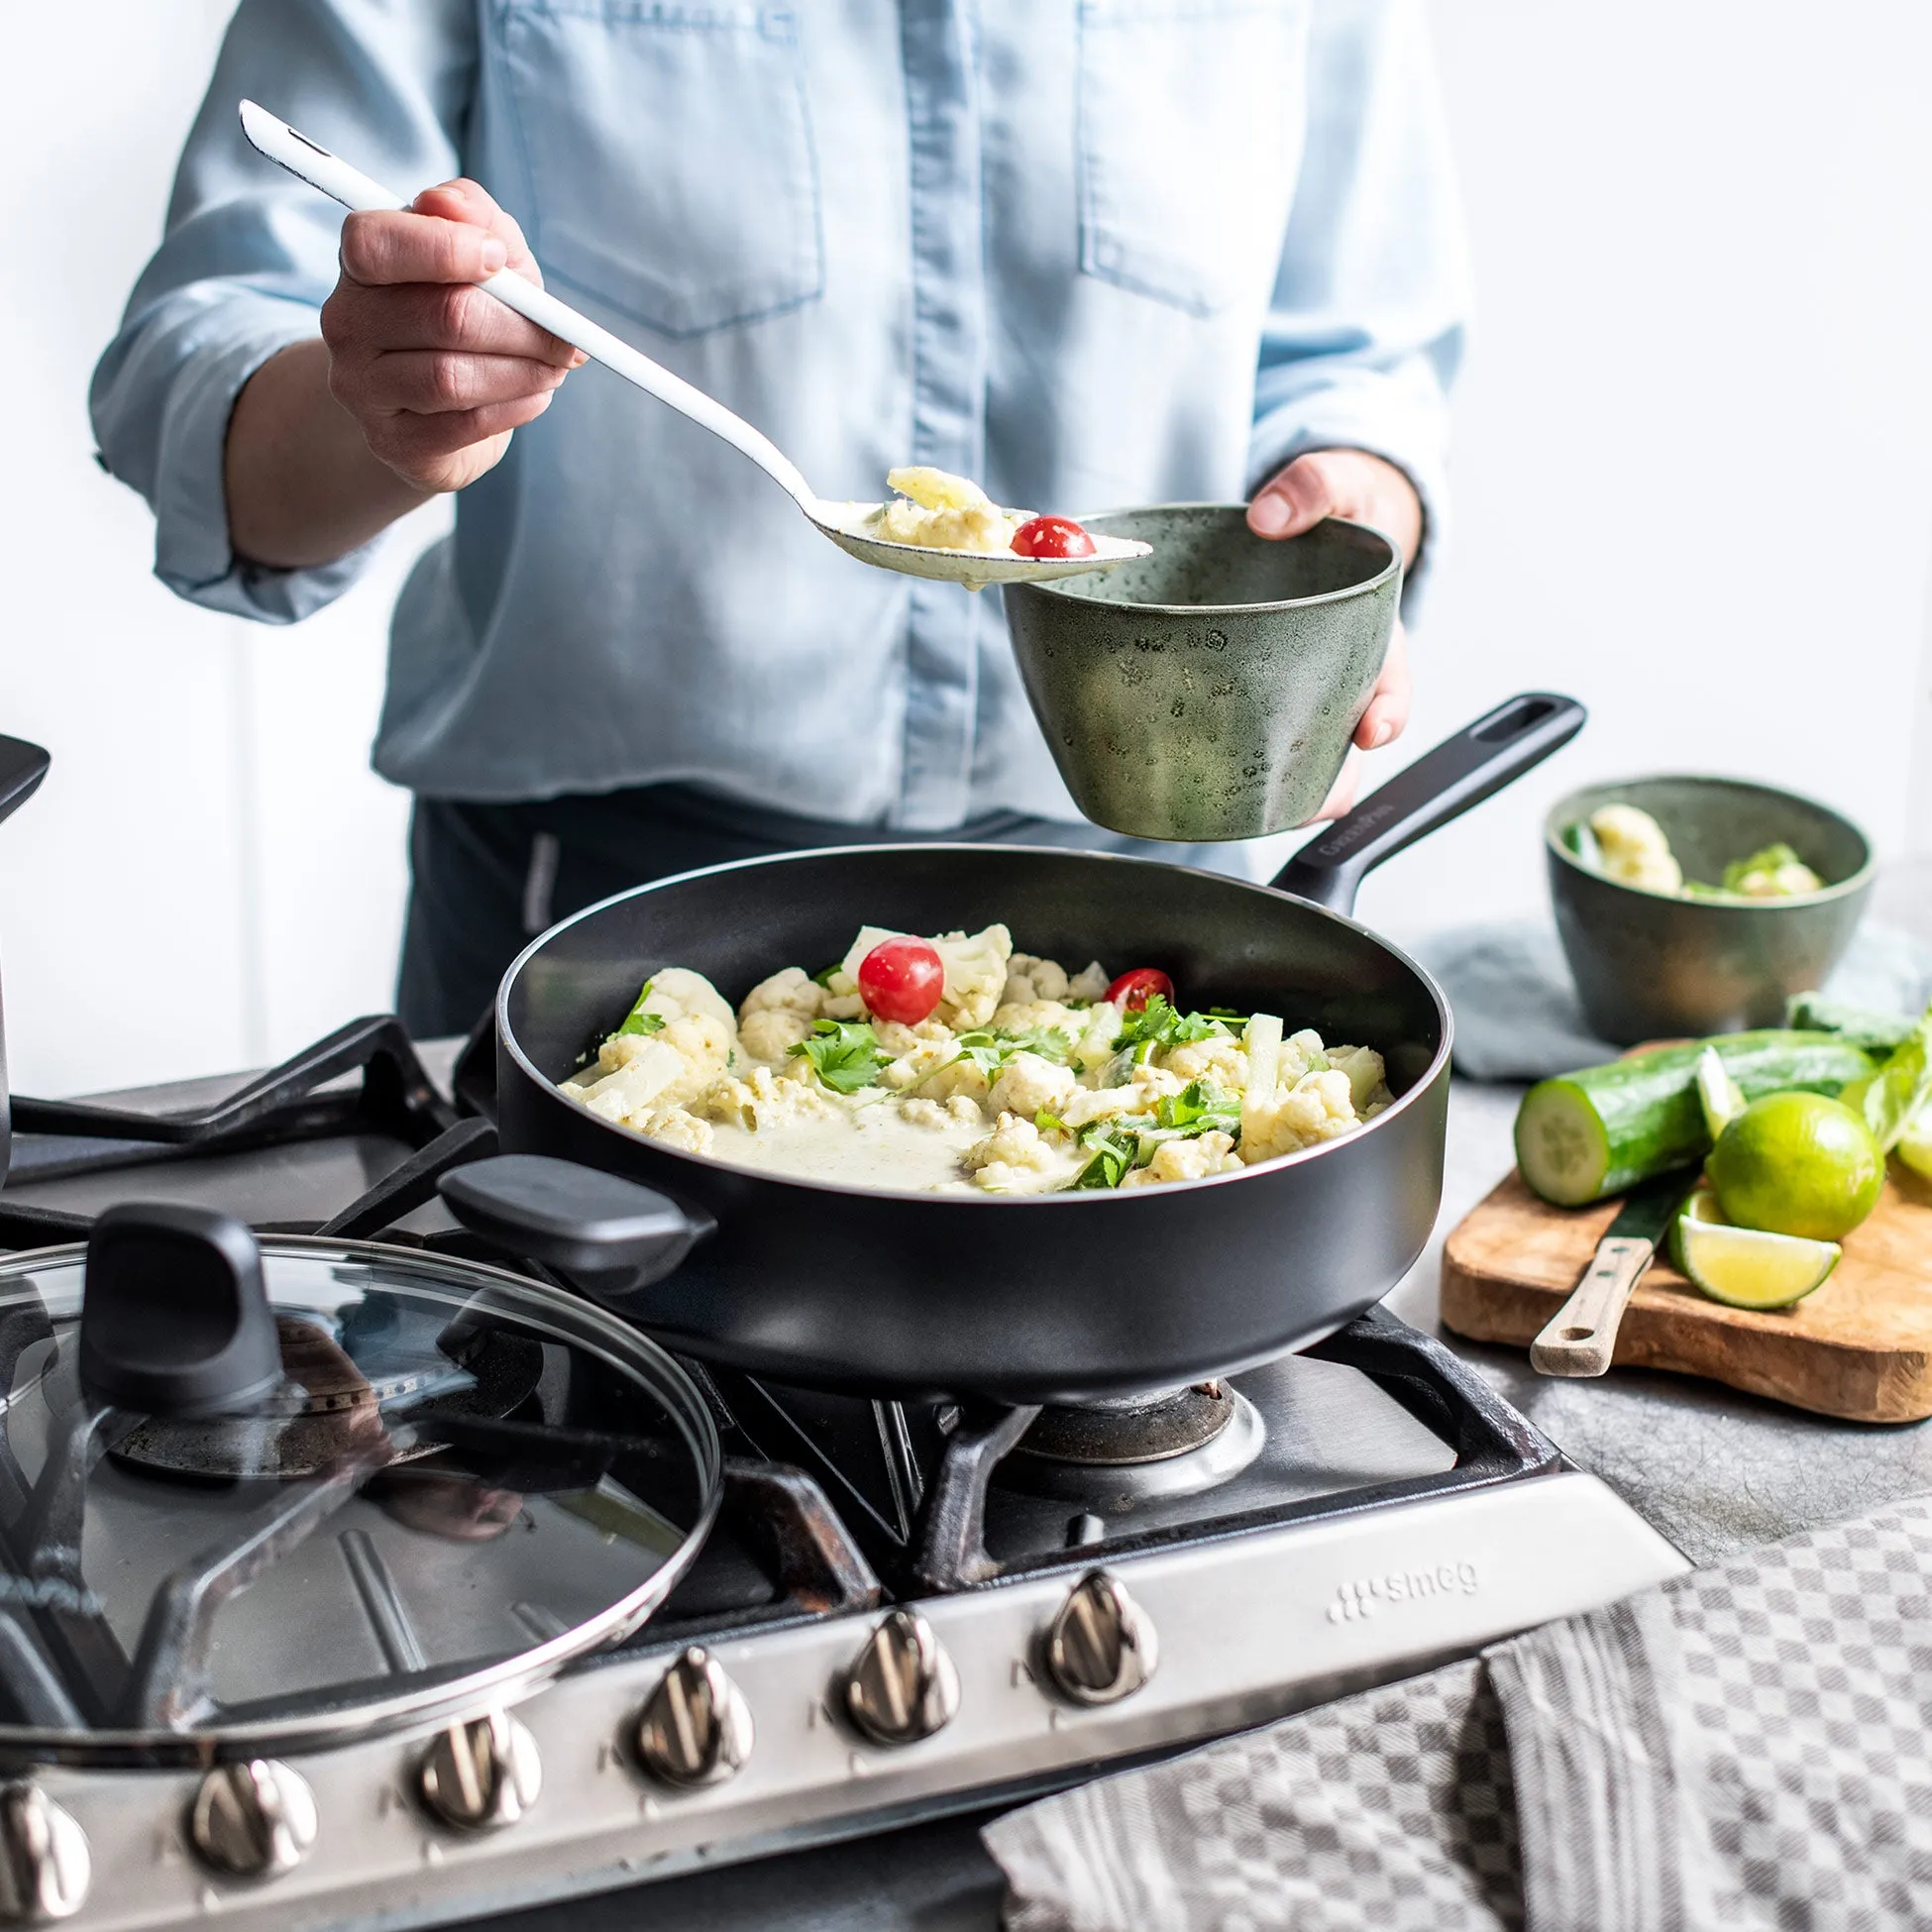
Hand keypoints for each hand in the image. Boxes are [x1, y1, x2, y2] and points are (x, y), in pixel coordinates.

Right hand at [321, 181, 583, 494]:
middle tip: (563, 335)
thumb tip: (451, 204)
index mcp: (361, 263)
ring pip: (454, 377)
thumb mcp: (481, 255)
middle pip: (444, 316)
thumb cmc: (464, 312)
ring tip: (554, 366)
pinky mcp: (391, 442)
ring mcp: (361, 387)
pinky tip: (535, 395)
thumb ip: (474, 216)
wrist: (432, 407)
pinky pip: (465, 424)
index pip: (376, 243)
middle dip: (521, 325)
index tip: (500, 260)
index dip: (445, 249)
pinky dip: (515, 407)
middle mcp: (347, 322)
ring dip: (524, 371)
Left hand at [1247, 449, 1421, 821]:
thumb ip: (1312, 487)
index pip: (1393, 682)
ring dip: (1284, 790)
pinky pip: (1254, 740)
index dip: (1388, 713)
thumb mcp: (1335, 481)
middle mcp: (1341, 670)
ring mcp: (1301, 689)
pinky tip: (1206, 788)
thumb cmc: (1332, 507)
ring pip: (1303, 756)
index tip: (1373, 730)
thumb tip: (1269, 516)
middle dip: (1332, 780)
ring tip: (1250, 813)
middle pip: (1346, 741)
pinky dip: (1238, 769)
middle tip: (1304, 803)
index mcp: (1371, 629)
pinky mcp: (1258, 694)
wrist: (1309, 515)